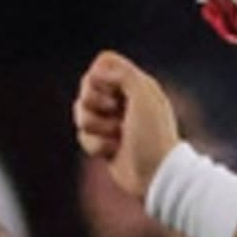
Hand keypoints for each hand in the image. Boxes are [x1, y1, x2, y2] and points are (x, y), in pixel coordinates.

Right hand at [73, 50, 180, 200]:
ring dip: (96, 126)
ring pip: (80, 112)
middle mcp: (123, 99)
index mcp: (136, 83)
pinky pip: (83, 136)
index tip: (112, 89)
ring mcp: (112, 122)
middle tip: (115, 112)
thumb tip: (96, 73)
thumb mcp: (144, 94)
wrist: (155, 174)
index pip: (104, 62)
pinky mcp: (104, 143)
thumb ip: (122, 73)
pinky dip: (96, 145)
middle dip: (93, 102)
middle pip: (87, 86)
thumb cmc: (153, 134)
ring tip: (117, 135)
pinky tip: (114, 151)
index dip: (100, 74)